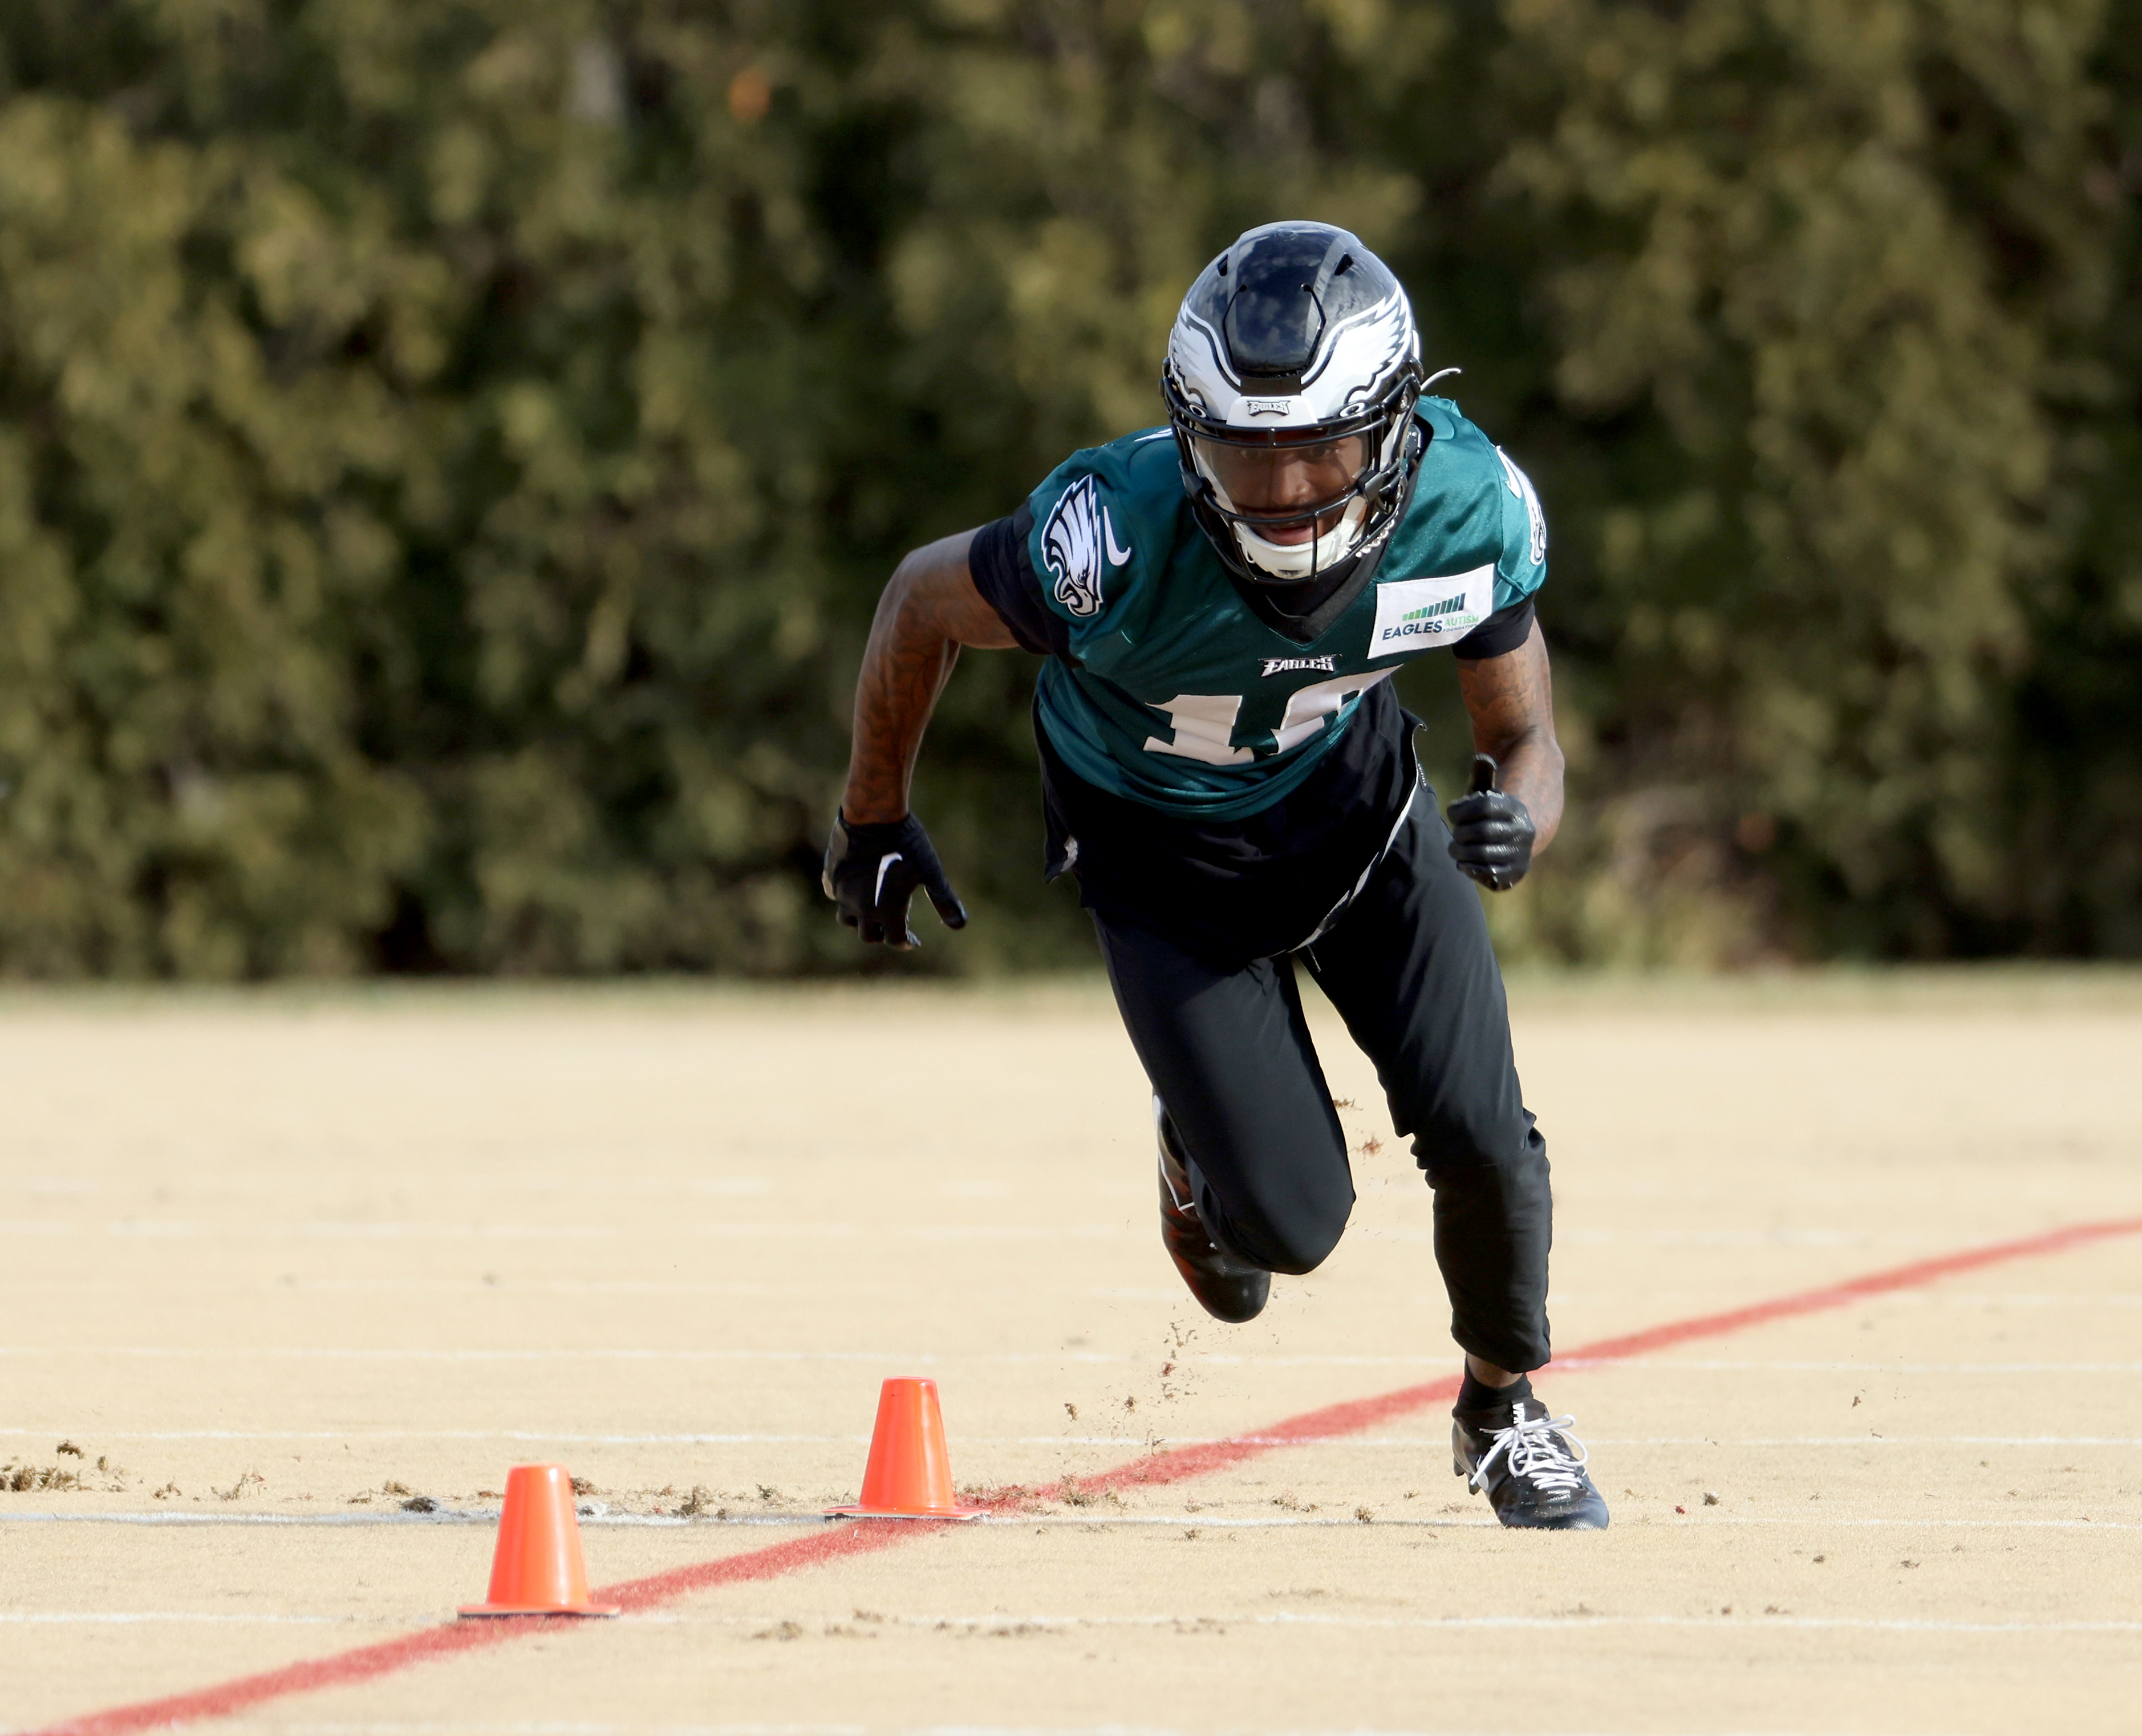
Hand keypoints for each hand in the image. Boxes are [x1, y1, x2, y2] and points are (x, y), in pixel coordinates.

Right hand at [821, 811, 968, 947]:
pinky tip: (856, 889)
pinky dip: (846, 899)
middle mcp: (862, 908)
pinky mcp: (832, 877)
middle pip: (868, 936)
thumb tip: (960, 925)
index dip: (906, 942)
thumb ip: (945, 900)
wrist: (873, 815)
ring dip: (860, 920)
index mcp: (887, 911)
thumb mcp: (931, 872)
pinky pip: (835, 896)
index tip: (913, 939)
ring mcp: (843, 893)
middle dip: (882, 935)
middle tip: (892, 926)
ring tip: (872, 911)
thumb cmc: (906, 843)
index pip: (895, 940)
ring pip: (847, 919)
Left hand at [1445, 754, 1534, 891]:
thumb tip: (1481, 758)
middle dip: (1460, 833)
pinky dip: (1470, 869)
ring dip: (1461, 852)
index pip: (1485, 806)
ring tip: (1455, 849)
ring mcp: (1520, 853)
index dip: (1462, 810)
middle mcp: (1523, 830)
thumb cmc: (1490, 816)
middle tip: (1454, 835)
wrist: (1512, 843)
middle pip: (1482, 831)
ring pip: (1483, 854)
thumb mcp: (1487, 794)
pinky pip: (1488, 873)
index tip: (1452, 813)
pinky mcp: (1515, 873)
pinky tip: (1463, 863)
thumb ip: (1482, 776)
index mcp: (1515, 808)